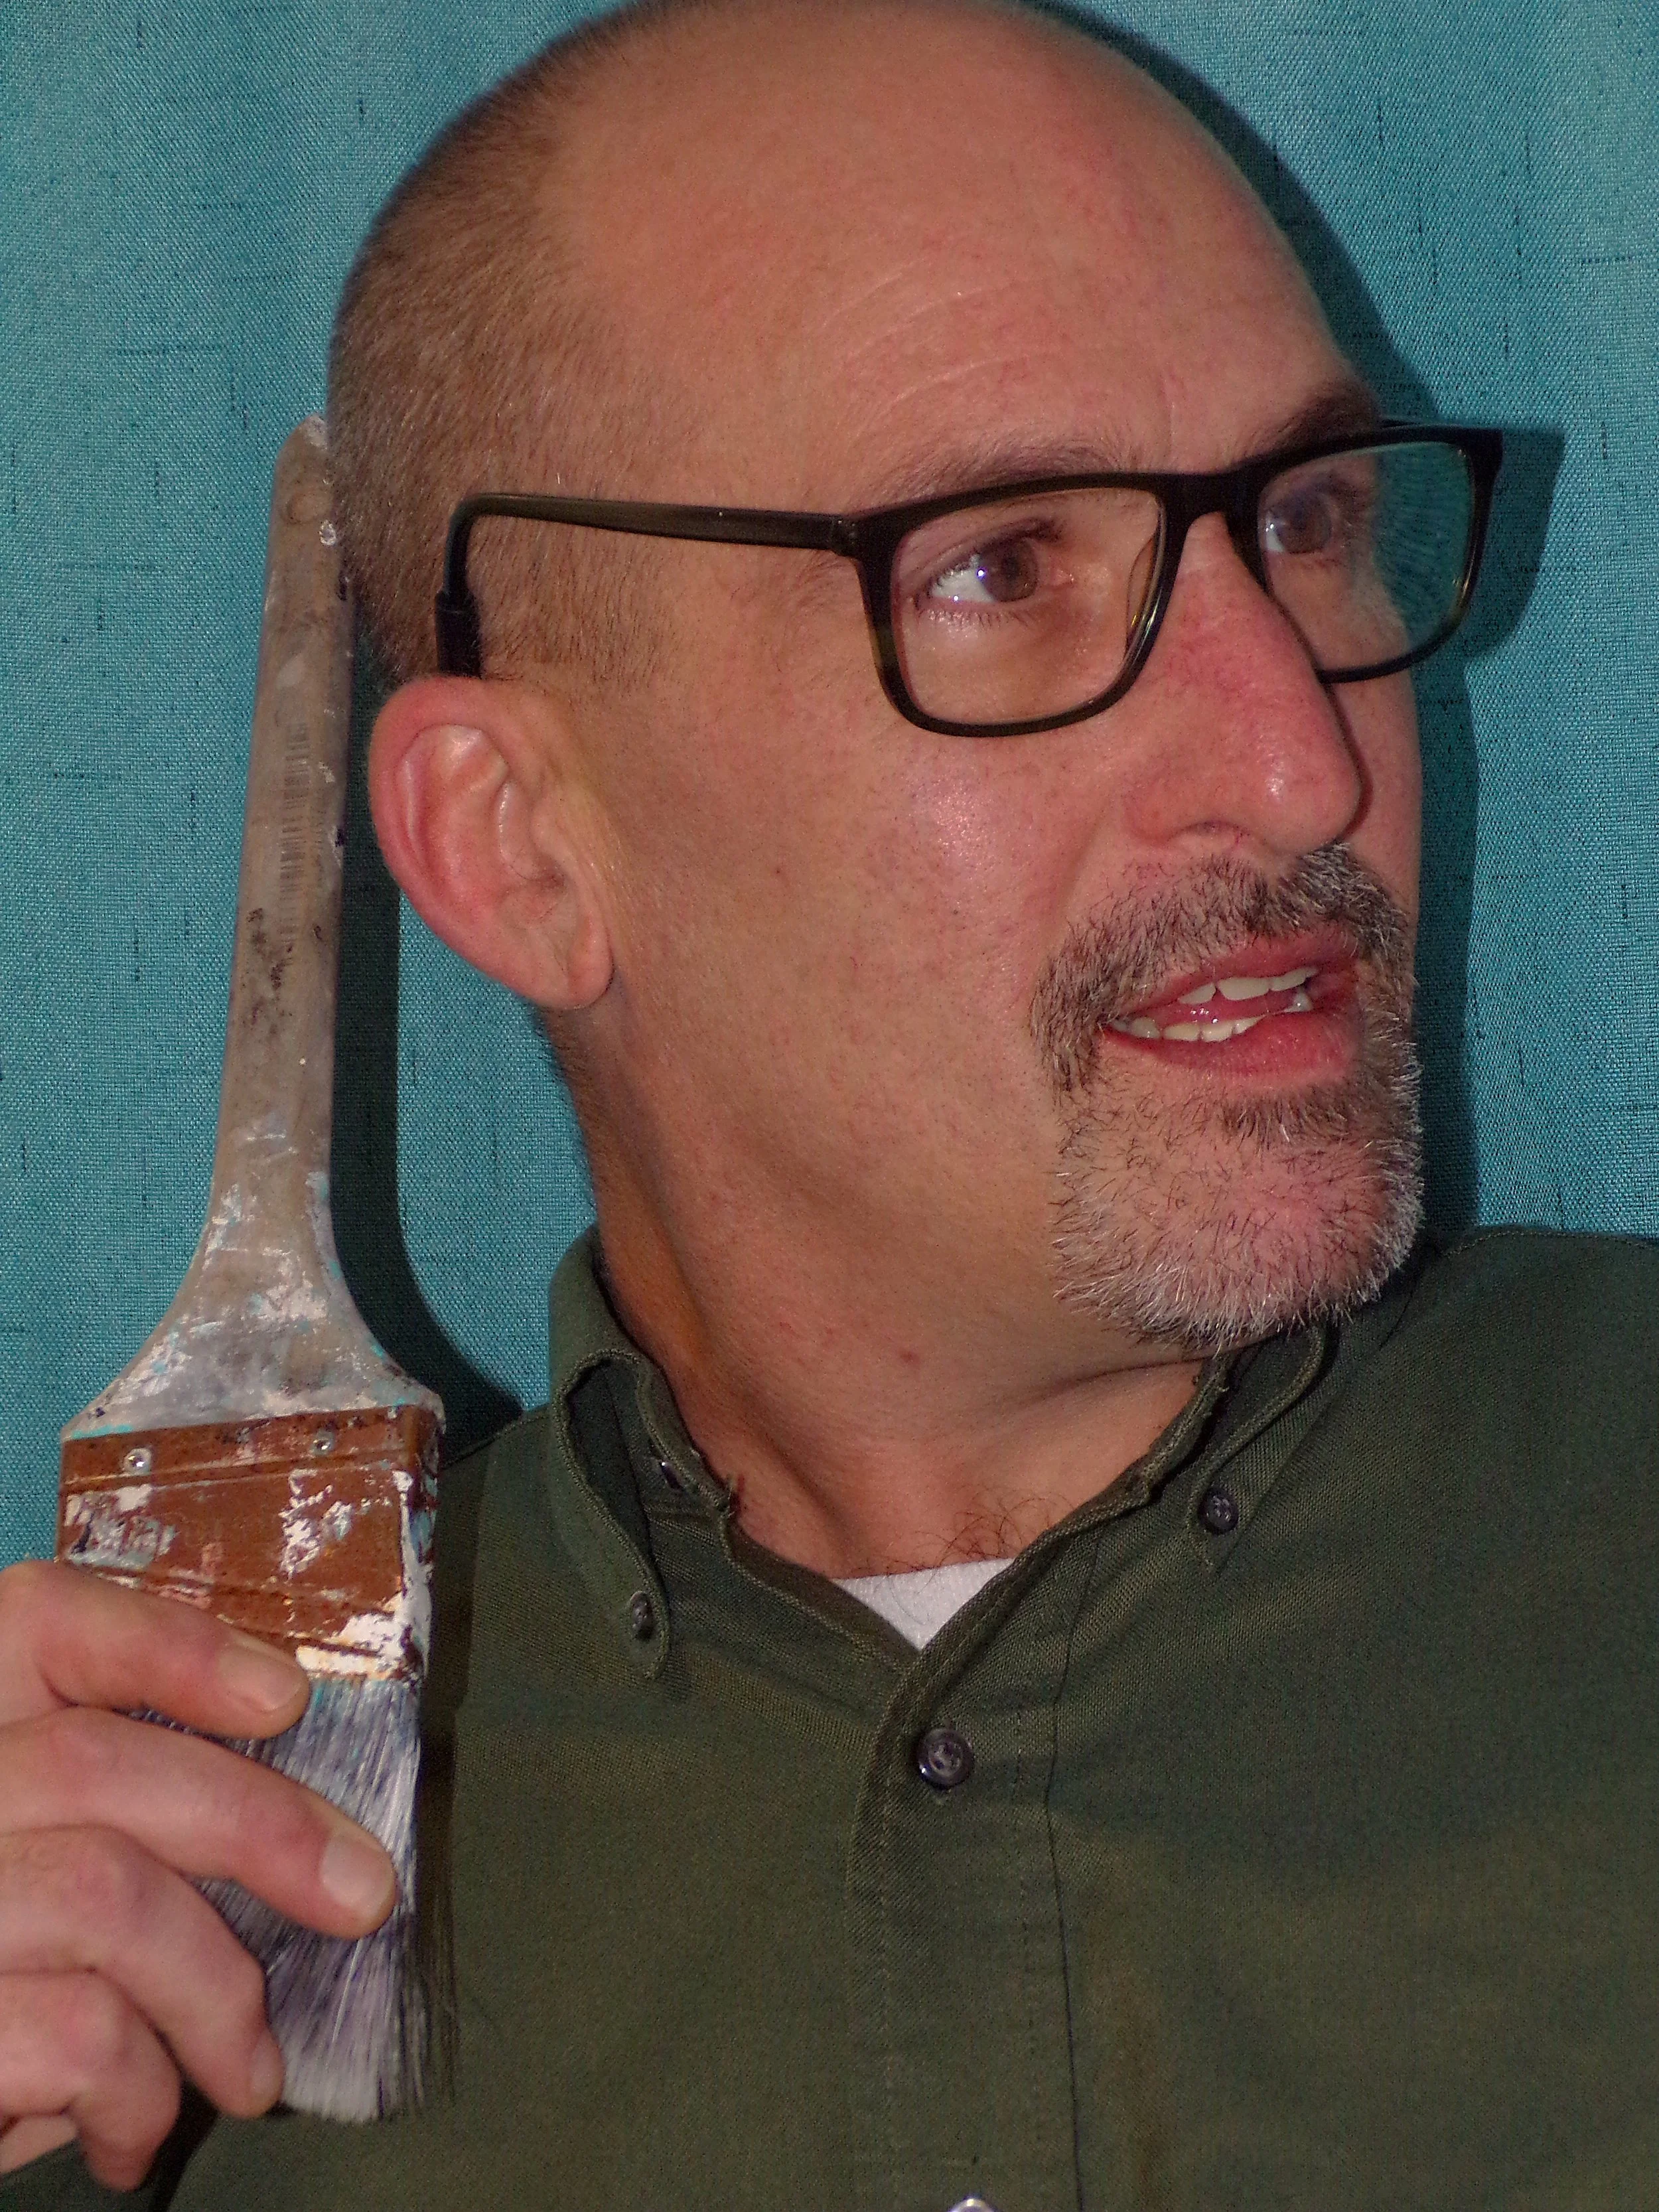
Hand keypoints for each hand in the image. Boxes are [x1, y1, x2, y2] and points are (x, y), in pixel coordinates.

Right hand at [0, 1559, 396, 2188]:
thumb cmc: (11, 1982)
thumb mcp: (47, 1861)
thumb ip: (127, 1809)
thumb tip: (304, 1822)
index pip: (38, 1623)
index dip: (168, 1645)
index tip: (287, 1696)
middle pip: (95, 1762)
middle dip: (261, 1825)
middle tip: (364, 1897)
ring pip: (107, 1898)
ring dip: (217, 1994)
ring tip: (249, 2072)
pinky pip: (78, 2034)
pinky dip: (141, 2090)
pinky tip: (136, 2129)